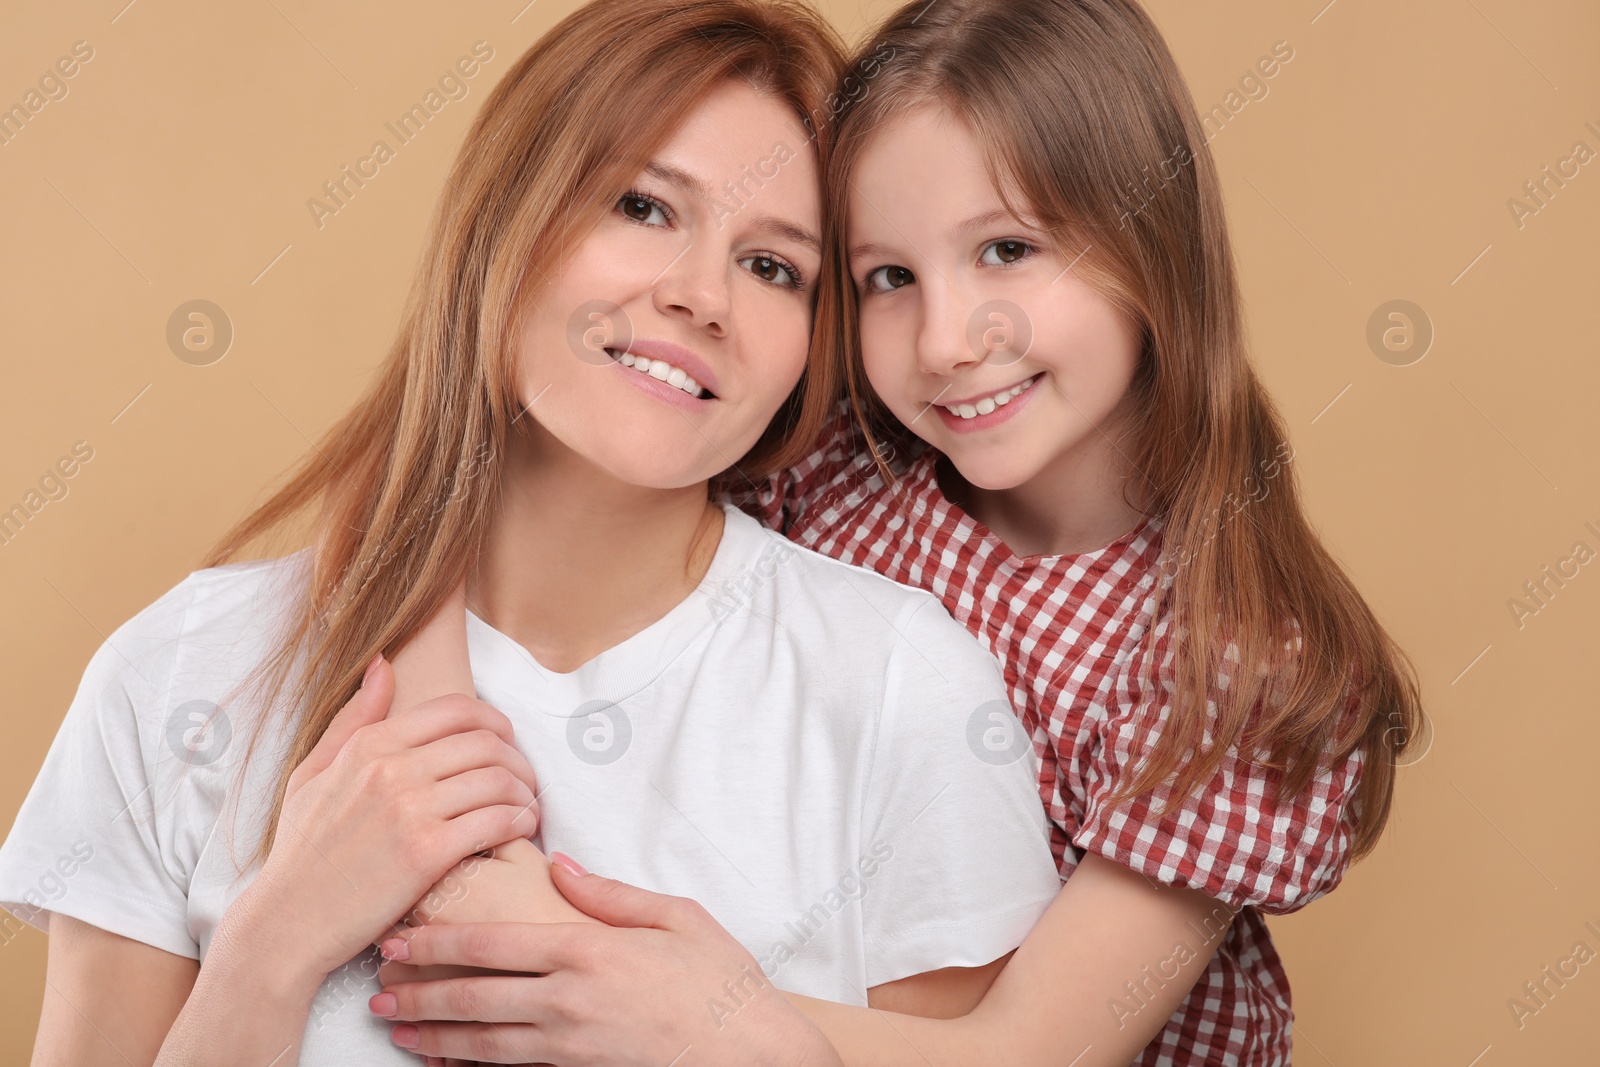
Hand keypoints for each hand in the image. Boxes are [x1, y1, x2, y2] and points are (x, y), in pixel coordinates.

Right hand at [228, 655, 543, 980]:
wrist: (288, 923)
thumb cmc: (301, 853)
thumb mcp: (312, 774)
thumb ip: (353, 719)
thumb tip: (384, 665)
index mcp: (369, 746)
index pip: (458, 710)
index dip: (495, 722)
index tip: (506, 743)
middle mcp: (391, 769)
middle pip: (487, 742)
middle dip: (517, 759)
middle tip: (524, 781)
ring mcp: (410, 810)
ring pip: (498, 779)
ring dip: (524, 792)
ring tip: (526, 809)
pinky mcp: (426, 854)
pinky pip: (496, 821)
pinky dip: (520, 822)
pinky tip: (520, 832)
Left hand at [368, 859, 843, 1065]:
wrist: (751, 1053)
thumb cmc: (721, 981)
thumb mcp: (677, 917)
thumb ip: (612, 893)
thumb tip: (561, 866)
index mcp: (589, 950)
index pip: (494, 943)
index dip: (439, 943)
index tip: (400, 938)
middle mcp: (570, 1001)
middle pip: (474, 996)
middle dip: (419, 991)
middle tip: (377, 985)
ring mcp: (571, 1046)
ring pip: (482, 1042)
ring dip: (431, 1034)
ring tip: (394, 1026)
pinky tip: (443, 1064)